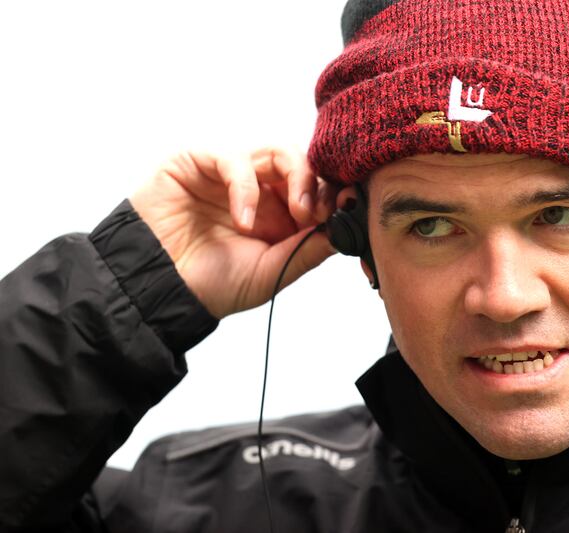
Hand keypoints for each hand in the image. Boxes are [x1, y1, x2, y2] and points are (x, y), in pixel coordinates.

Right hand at [130, 148, 338, 318]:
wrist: (160, 292)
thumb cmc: (212, 284)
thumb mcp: (273, 271)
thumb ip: (309, 249)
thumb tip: (346, 226)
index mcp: (281, 213)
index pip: (318, 187)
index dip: (335, 194)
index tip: (346, 209)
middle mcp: (260, 189)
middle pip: (304, 162)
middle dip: (319, 183)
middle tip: (316, 212)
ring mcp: (230, 174)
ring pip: (276, 151)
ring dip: (296, 177)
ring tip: (296, 212)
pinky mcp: (197, 163)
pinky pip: (232, 159)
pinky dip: (246, 187)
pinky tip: (244, 221)